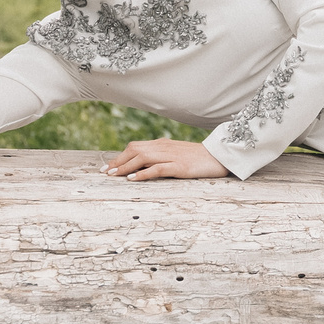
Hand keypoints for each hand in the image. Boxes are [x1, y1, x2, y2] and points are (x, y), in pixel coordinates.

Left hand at [104, 138, 227, 180]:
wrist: (218, 157)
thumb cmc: (197, 158)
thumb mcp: (175, 155)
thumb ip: (159, 158)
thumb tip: (140, 167)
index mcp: (162, 144)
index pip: (135, 147)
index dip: (120, 157)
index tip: (107, 167)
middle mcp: (163, 147)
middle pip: (134, 150)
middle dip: (118, 161)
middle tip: (105, 172)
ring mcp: (171, 156)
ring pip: (142, 158)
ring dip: (126, 167)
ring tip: (114, 176)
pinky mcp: (179, 167)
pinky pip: (157, 168)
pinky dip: (143, 173)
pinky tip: (133, 179)